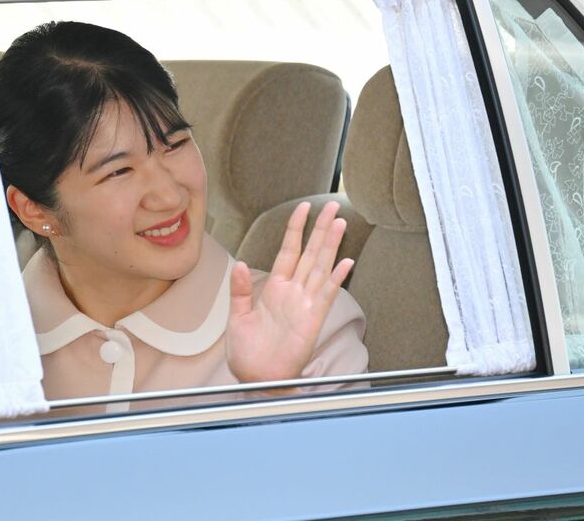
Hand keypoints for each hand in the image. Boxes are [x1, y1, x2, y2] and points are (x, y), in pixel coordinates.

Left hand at [226, 201, 354, 382]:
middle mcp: (293, 292)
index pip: (289, 251)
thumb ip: (240, 290)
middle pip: (310, 253)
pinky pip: (326, 295)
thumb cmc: (248, 352)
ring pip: (320, 268)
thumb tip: (240, 264)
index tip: (303, 208)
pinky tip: (345, 262)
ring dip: (331, 246)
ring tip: (340, 223)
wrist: (256, 379)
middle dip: (321, 229)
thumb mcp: (238, 317)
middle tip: (332, 205)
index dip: (296, 229)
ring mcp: (305, 304)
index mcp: (275, 289)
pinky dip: (335, 279)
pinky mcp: (312, 320)